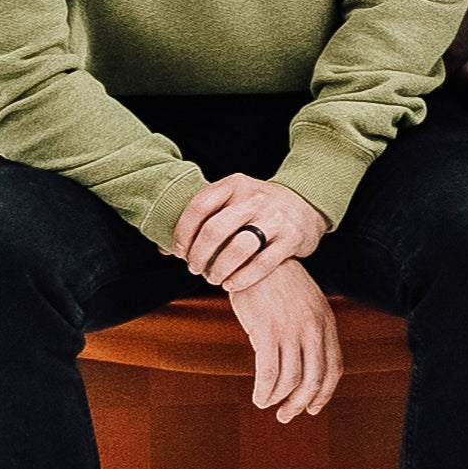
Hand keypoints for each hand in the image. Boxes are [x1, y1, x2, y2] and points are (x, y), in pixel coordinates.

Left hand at [172, 172, 327, 291]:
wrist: (306, 203)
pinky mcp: (290, 239)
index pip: (199, 206)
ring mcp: (274, 218)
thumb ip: (202, 218)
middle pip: (214, 230)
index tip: (179, 251)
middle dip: (198, 256)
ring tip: (212, 278)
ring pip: (237, 249)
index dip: (183, 232)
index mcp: (234, 184)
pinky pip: (261, 264)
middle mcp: (254, 198)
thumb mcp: (233, 199)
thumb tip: (162, 249)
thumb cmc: (258, 207)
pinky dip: (241, 279)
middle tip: (194, 268)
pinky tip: (231, 284)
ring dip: (218, 270)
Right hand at [228, 261, 342, 422]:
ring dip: (279, 400)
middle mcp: (313, 328)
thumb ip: (310, 329)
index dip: (324, 393)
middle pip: (314, 379)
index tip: (312, 407)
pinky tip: (259, 396)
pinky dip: (264, 390)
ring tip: (267, 405)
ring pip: (291, 380)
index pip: (334, 368)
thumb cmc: (277, 281)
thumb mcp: (306, 302)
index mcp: (326, 321)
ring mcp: (291, 330)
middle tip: (287, 415)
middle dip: (301, 403)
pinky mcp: (267, 331)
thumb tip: (305, 363)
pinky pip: (269, 372)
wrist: (255, 254)